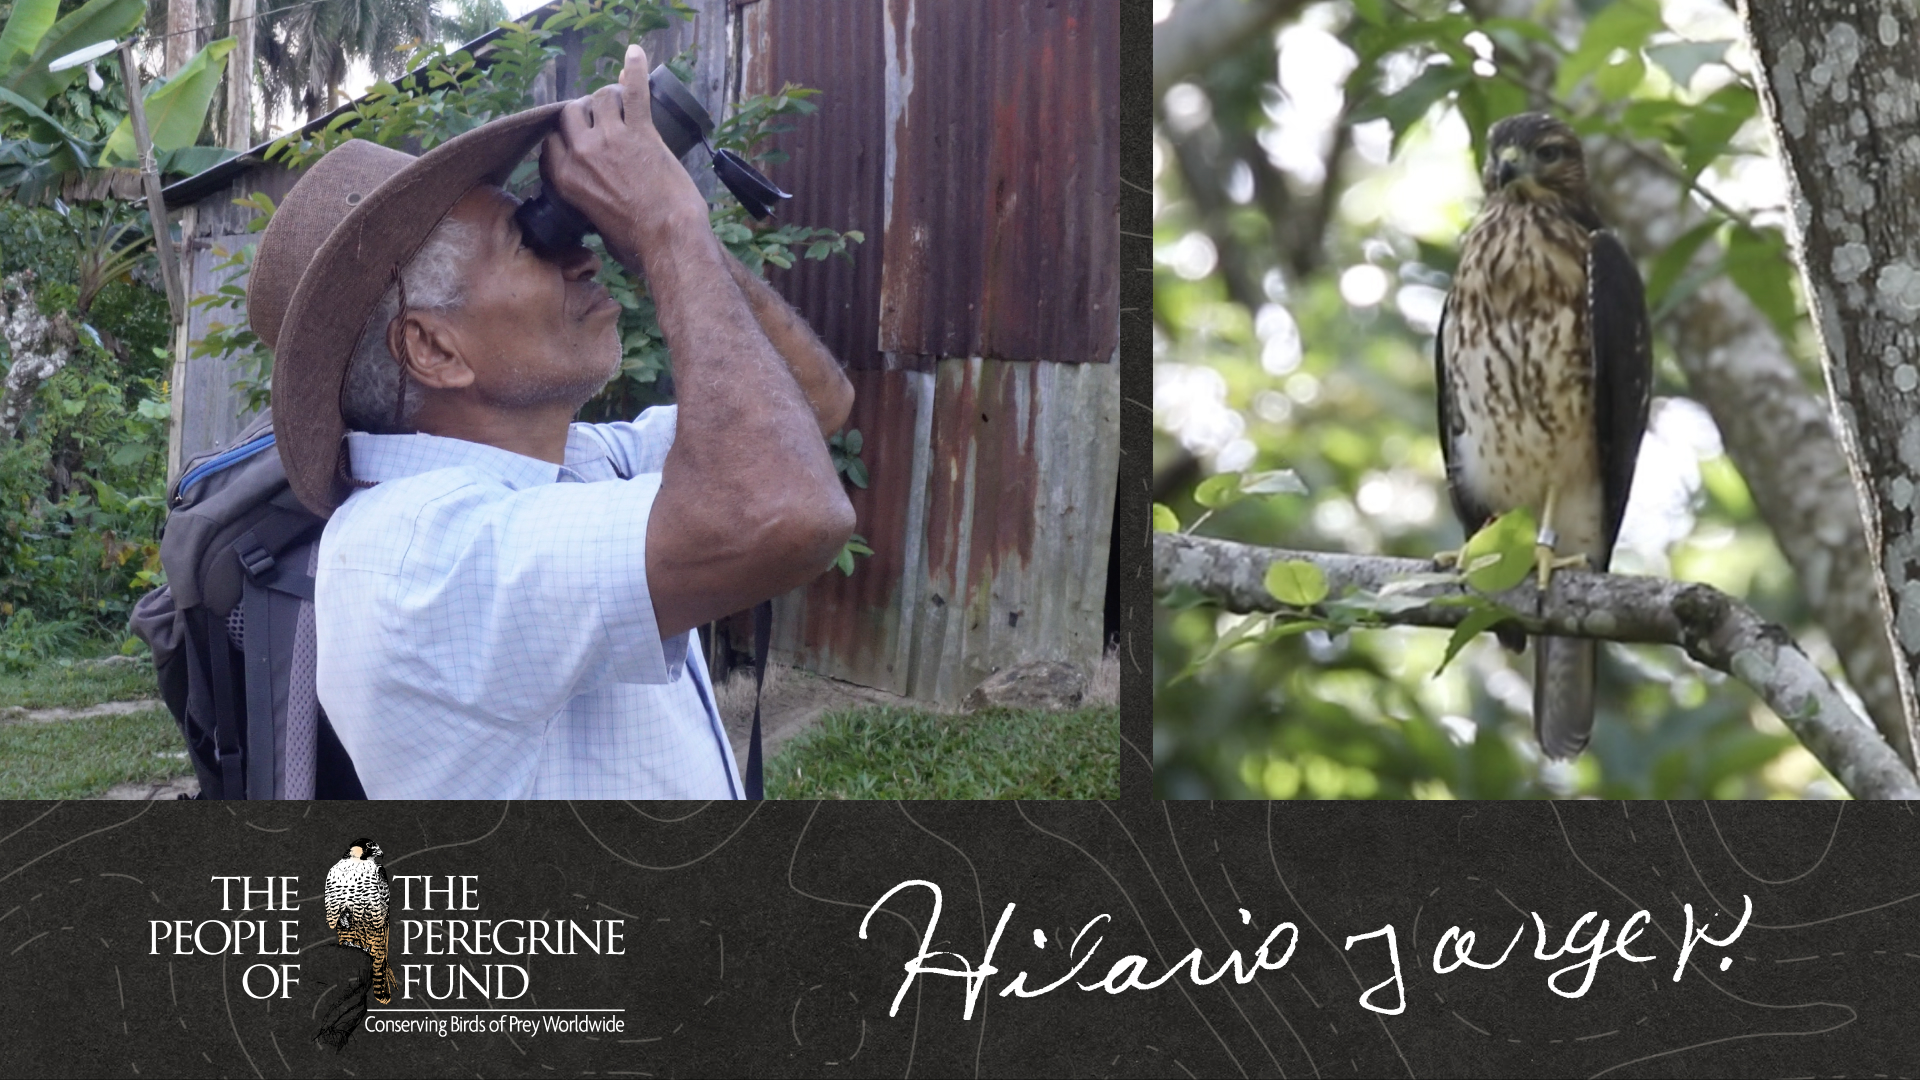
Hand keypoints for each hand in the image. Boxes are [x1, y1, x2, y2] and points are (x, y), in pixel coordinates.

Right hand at [541, 44, 706, 249]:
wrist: (667, 239)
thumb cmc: (636, 241)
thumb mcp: (595, 222)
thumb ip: (586, 196)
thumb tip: (594, 191)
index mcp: (564, 177)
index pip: (552, 139)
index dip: (567, 134)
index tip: (580, 135)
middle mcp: (581, 153)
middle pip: (572, 112)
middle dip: (586, 112)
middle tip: (605, 119)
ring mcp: (610, 139)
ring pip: (600, 97)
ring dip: (611, 97)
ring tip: (623, 103)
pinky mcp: (640, 131)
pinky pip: (634, 90)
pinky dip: (635, 69)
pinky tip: (636, 53)